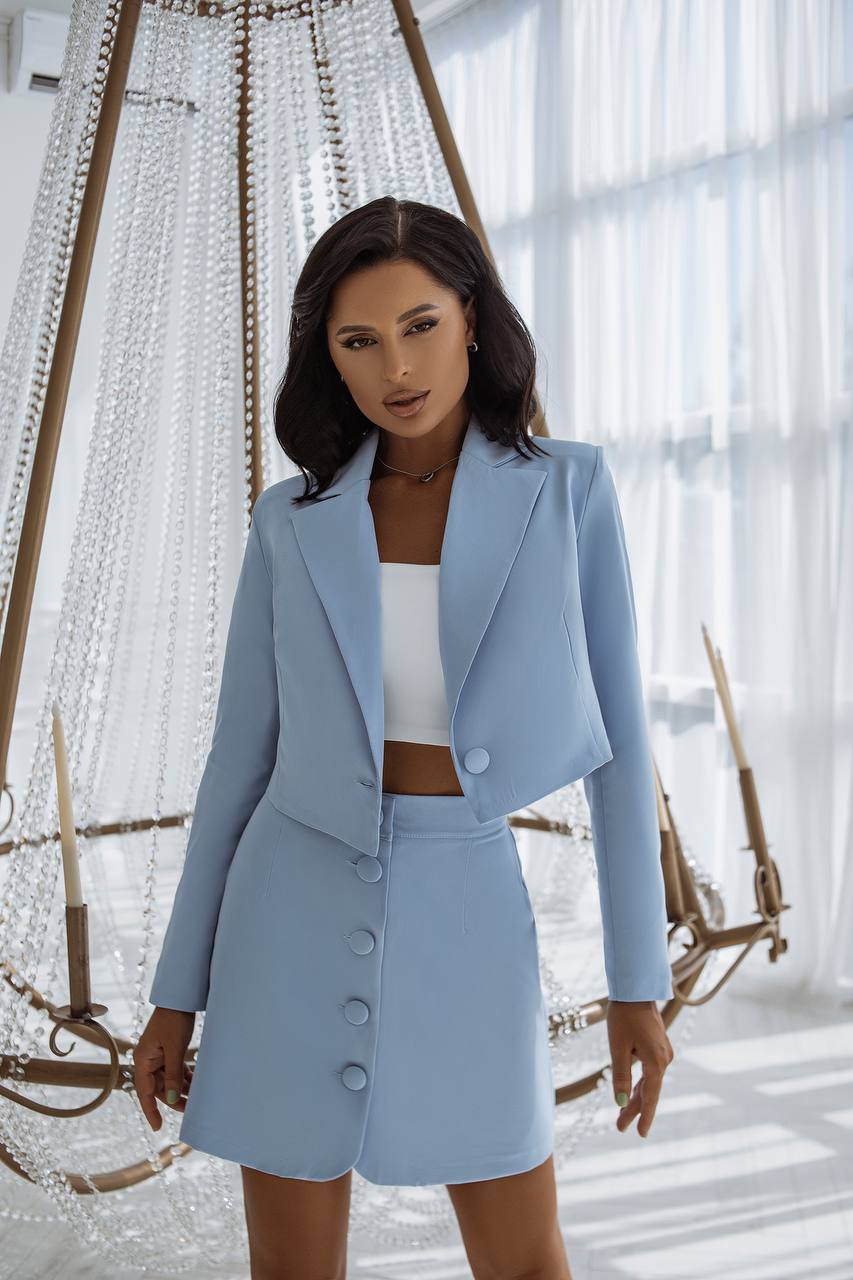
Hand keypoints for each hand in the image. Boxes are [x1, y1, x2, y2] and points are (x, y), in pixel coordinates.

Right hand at [132, 1007, 195, 1130]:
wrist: (181, 998)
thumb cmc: (174, 1020)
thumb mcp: (175, 1049)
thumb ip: (173, 1075)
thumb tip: (173, 1099)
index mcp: (143, 1060)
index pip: (145, 1092)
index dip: (151, 1111)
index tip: (158, 1128)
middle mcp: (148, 1060)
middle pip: (159, 1088)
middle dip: (174, 1099)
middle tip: (191, 1110)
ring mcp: (159, 1055)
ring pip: (169, 1080)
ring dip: (182, 1088)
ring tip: (198, 1098)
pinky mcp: (169, 1051)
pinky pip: (175, 1070)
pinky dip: (185, 1077)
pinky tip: (197, 1083)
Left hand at [606, 999, 673, 1137]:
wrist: (636, 991)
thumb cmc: (624, 1017)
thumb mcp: (618, 1048)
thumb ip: (621, 1076)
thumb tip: (621, 1102)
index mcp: (656, 1063)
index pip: (650, 1097)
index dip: (644, 1117)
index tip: (640, 1134)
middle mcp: (664, 1060)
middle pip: (649, 1091)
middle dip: (634, 1109)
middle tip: (620, 1127)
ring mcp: (664, 1054)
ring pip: (649, 1082)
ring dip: (636, 1097)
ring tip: (622, 1115)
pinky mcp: (659, 1047)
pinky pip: (650, 1071)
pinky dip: (641, 1083)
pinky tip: (632, 1093)